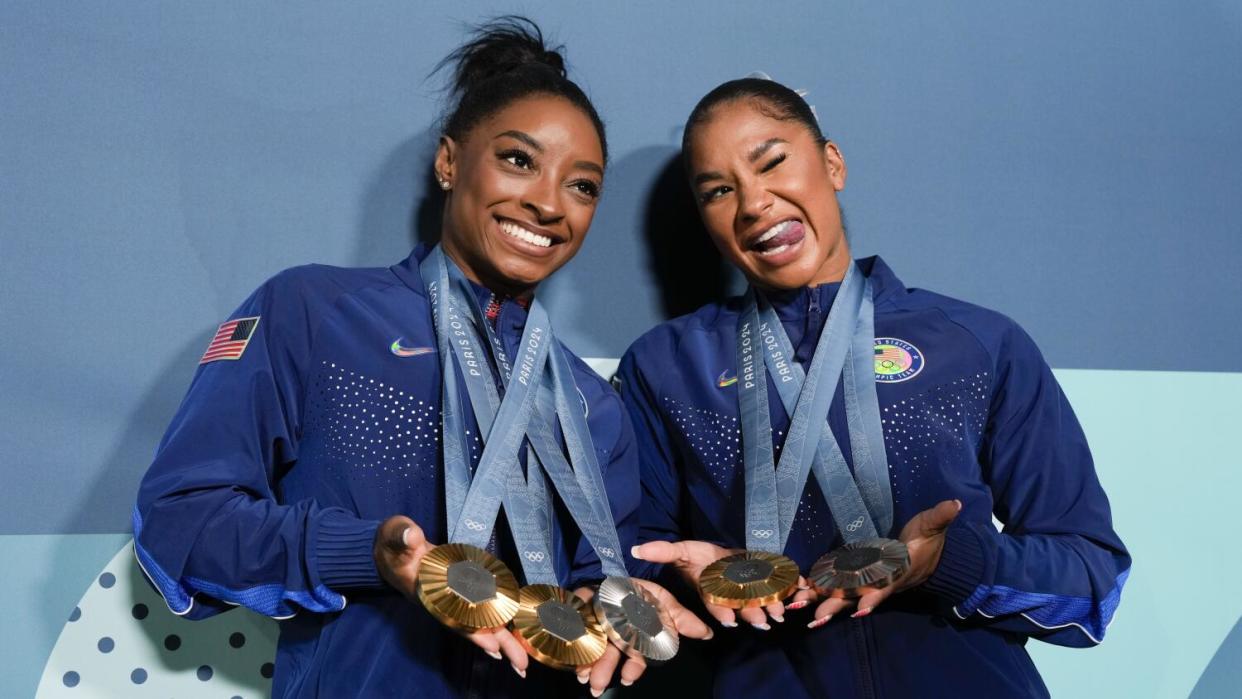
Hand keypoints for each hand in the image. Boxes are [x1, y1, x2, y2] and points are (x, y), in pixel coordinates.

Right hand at [373, 516, 529, 676]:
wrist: (392, 548)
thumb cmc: (393, 544)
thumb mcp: (394, 536)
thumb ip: (401, 536)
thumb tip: (411, 535)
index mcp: (427, 592)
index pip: (454, 615)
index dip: (473, 630)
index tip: (493, 646)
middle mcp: (442, 601)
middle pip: (472, 626)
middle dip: (497, 643)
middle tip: (521, 665)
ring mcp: (452, 598)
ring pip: (480, 621)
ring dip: (501, 639)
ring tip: (522, 660)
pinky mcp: (460, 590)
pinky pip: (481, 608)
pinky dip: (496, 620)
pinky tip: (511, 634)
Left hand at [572, 579, 713, 695]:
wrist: (618, 577)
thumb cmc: (643, 594)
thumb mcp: (665, 602)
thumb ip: (681, 619)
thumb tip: (708, 633)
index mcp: (635, 635)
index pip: (637, 655)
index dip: (634, 667)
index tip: (628, 679)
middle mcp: (615, 634)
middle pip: (610, 655)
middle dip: (603, 672)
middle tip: (595, 688)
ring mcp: (597, 624)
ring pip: (591, 646)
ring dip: (585, 662)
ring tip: (580, 675)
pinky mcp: (581, 610)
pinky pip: (574, 623)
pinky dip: (570, 634)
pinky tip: (567, 643)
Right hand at [630, 540, 807, 630]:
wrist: (717, 556)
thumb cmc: (698, 556)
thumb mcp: (681, 549)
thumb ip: (663, 551)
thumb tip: (636, 548)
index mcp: (711, 591)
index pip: (714, 604)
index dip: (721, 612)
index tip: (729, 620)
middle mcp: (731, 595)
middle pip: (742, 608)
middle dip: (752, 614)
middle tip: (763, 620)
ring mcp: (749, 590)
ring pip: (761, 603)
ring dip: (771, 607)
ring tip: (780, 612)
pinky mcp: (764, 581)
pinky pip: (778, 587)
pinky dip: (792, 587)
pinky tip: (802, 587)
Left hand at [805, 499, 960, 628]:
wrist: (928, 559)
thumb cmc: (927, 541)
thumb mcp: (932, 526)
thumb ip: (940, 516)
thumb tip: (954, 503)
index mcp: (897, 570)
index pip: (886, 585)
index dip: (875, 596)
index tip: (861, 609)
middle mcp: (880, 582)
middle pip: (857, 596)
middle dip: (837, 606)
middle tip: (816, 617)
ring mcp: (869, 583)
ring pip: (844, 596)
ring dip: (823, 604)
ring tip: (801, 612)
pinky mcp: (859, 580)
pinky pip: (838, 589)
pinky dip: (820, 594)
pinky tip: (801, 600)